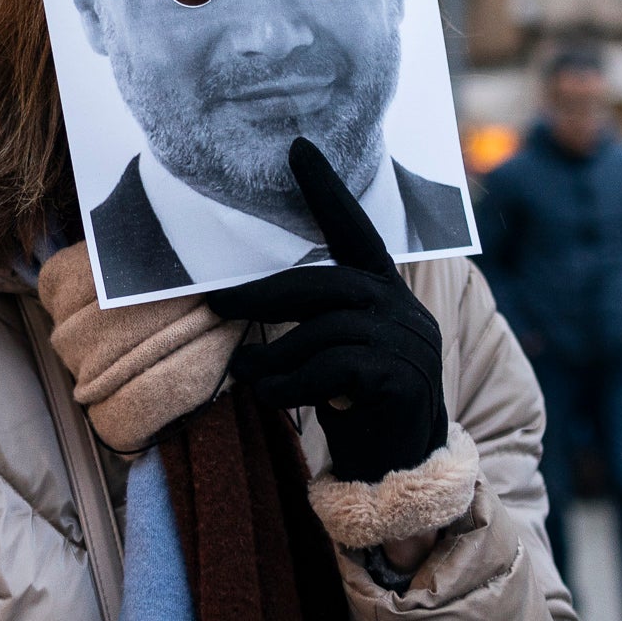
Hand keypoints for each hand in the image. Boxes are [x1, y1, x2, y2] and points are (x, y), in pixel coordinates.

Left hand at [207, 138, 448, 492]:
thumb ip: (309, 322)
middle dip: (261, 294)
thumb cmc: (354, 407)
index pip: (355, 231)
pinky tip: (275, 400)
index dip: (327, 191)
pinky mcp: (401, 381)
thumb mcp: (331, 356)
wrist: (399, 472)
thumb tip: (236, 304)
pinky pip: (330, 370)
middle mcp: (401, 310)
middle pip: (323, 284)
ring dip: (272, 358)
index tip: (298, 148)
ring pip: (320, 332)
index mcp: (384, 293)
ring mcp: (408, 344)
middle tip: (213, 303)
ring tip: (244, 377)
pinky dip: (291, 385)